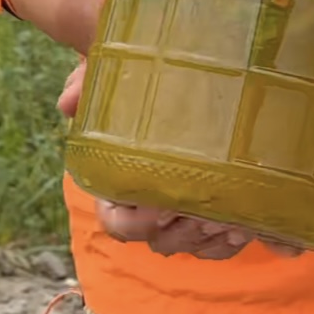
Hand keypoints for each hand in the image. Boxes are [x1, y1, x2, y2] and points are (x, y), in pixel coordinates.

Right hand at [58, 61, 302, 260]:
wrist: (177, 68)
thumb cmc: (139, 74)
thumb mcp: (111, 70)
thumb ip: (88, 82)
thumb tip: (68, 102)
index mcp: (118, 178)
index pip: (116, 221)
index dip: (135, 222)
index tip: (161, 208)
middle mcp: (147, 200)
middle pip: (158, 240)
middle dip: (183, 233)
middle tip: (208, 215)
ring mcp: (181, 207)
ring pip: (189, 244)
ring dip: (209, 239)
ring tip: (233, 220)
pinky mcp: (211, 207)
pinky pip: (217, 243)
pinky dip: (229, 241)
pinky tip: (246, 224)